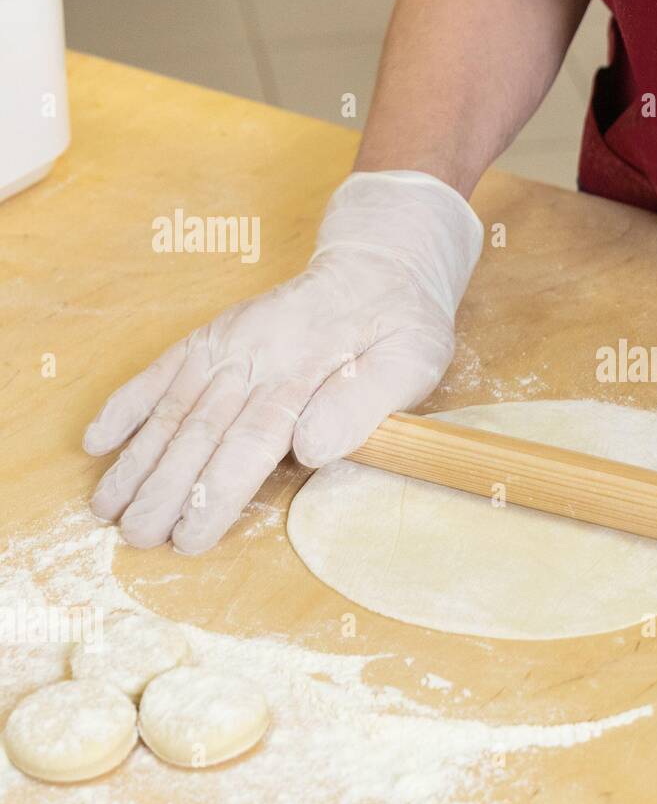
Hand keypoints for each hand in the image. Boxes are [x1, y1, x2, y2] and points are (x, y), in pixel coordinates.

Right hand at [83, 170, 481, 552]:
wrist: (380, 264)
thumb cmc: (402, 322)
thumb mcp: (412, 360)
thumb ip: (364, 405)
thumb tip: (311, 449)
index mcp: (304, 372)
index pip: (250, 444)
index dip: (215, 493)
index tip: (189, 538)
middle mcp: (255, 356)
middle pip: (199, 432)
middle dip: (162, 490)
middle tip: (134, 539)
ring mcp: (229, 343)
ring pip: (172, 407)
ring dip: (135, 459)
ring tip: (103, 507)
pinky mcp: (214, 335)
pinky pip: (163, 369)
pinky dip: (127, 403)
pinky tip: (97, 440)